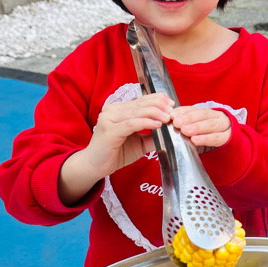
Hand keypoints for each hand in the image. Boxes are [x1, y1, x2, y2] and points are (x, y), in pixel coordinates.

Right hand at [58, 93, 173, 205]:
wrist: (94, 166)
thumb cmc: (115, 154)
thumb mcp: (139, 143)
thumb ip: (152, 136)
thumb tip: (170, 132)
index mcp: (118, 110)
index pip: (141, 100)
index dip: (157, 99)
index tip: (172, 104)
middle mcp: (112, 111)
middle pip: (140, 103)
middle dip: (159, 105)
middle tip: (173, 110)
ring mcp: (109, 119)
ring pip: (136, 112)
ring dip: (155, 113)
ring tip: (168, 117)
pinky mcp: (109, 131)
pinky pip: (131, 124)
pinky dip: (145, 122)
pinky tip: (157, 124)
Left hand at [171, 105, 231, 148]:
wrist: (227, 141)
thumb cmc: (208, 136)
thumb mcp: (197, 128)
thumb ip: (185, 124)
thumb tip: (170, 120)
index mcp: (207, 112)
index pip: (194, 109)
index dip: (183, 111)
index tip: (172, 115)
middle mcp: (216, 116)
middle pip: (203, 114)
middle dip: (189, 118)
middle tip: (177, 123)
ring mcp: (224, 126)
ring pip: (211, 124)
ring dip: (197, 127)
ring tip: (185, 131)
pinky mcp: (227, 138)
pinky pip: (217, 138)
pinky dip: (206, 138)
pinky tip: (195, 140)